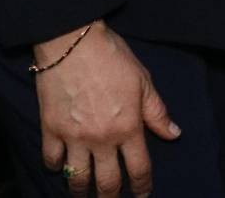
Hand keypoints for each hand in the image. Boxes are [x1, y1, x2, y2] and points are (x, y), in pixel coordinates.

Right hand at [33, 21, 179, 196]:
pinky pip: (51, 159)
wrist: (72, 42)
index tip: (143, 194)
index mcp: (128, 127)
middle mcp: (101, 138)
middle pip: (107, 182)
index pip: (139, 168)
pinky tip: (61, 167)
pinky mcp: (50, 129)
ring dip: (82, 190)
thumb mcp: (143, 81)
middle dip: (112, 196)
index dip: (142, 186)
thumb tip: (173, 134)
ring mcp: (73, 136)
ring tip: (86, 193)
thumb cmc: (112, 57)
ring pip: (77, 178)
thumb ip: (157, 112)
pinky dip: (55, 167)